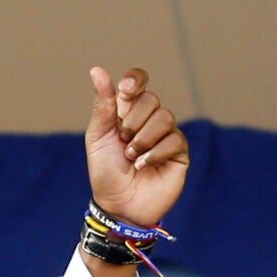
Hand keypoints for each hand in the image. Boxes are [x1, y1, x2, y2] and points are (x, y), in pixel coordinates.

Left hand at [85, 65, 187, 229]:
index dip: (135, 80)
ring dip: (142, 140)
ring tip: (131, 159)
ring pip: (164, 117)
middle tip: (123, 143)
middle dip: (132, 123)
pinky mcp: (179, 151)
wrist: (117, 206)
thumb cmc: (105, 173)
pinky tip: (143, 166)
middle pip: (151, 99)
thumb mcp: (98, 138)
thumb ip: (102, 105)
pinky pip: (174, 139)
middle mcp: (148, 120)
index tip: (126, 89)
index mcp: (127, 112)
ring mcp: (166, 134)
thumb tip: (97, 70)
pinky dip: (155, 153)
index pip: (138, 82)